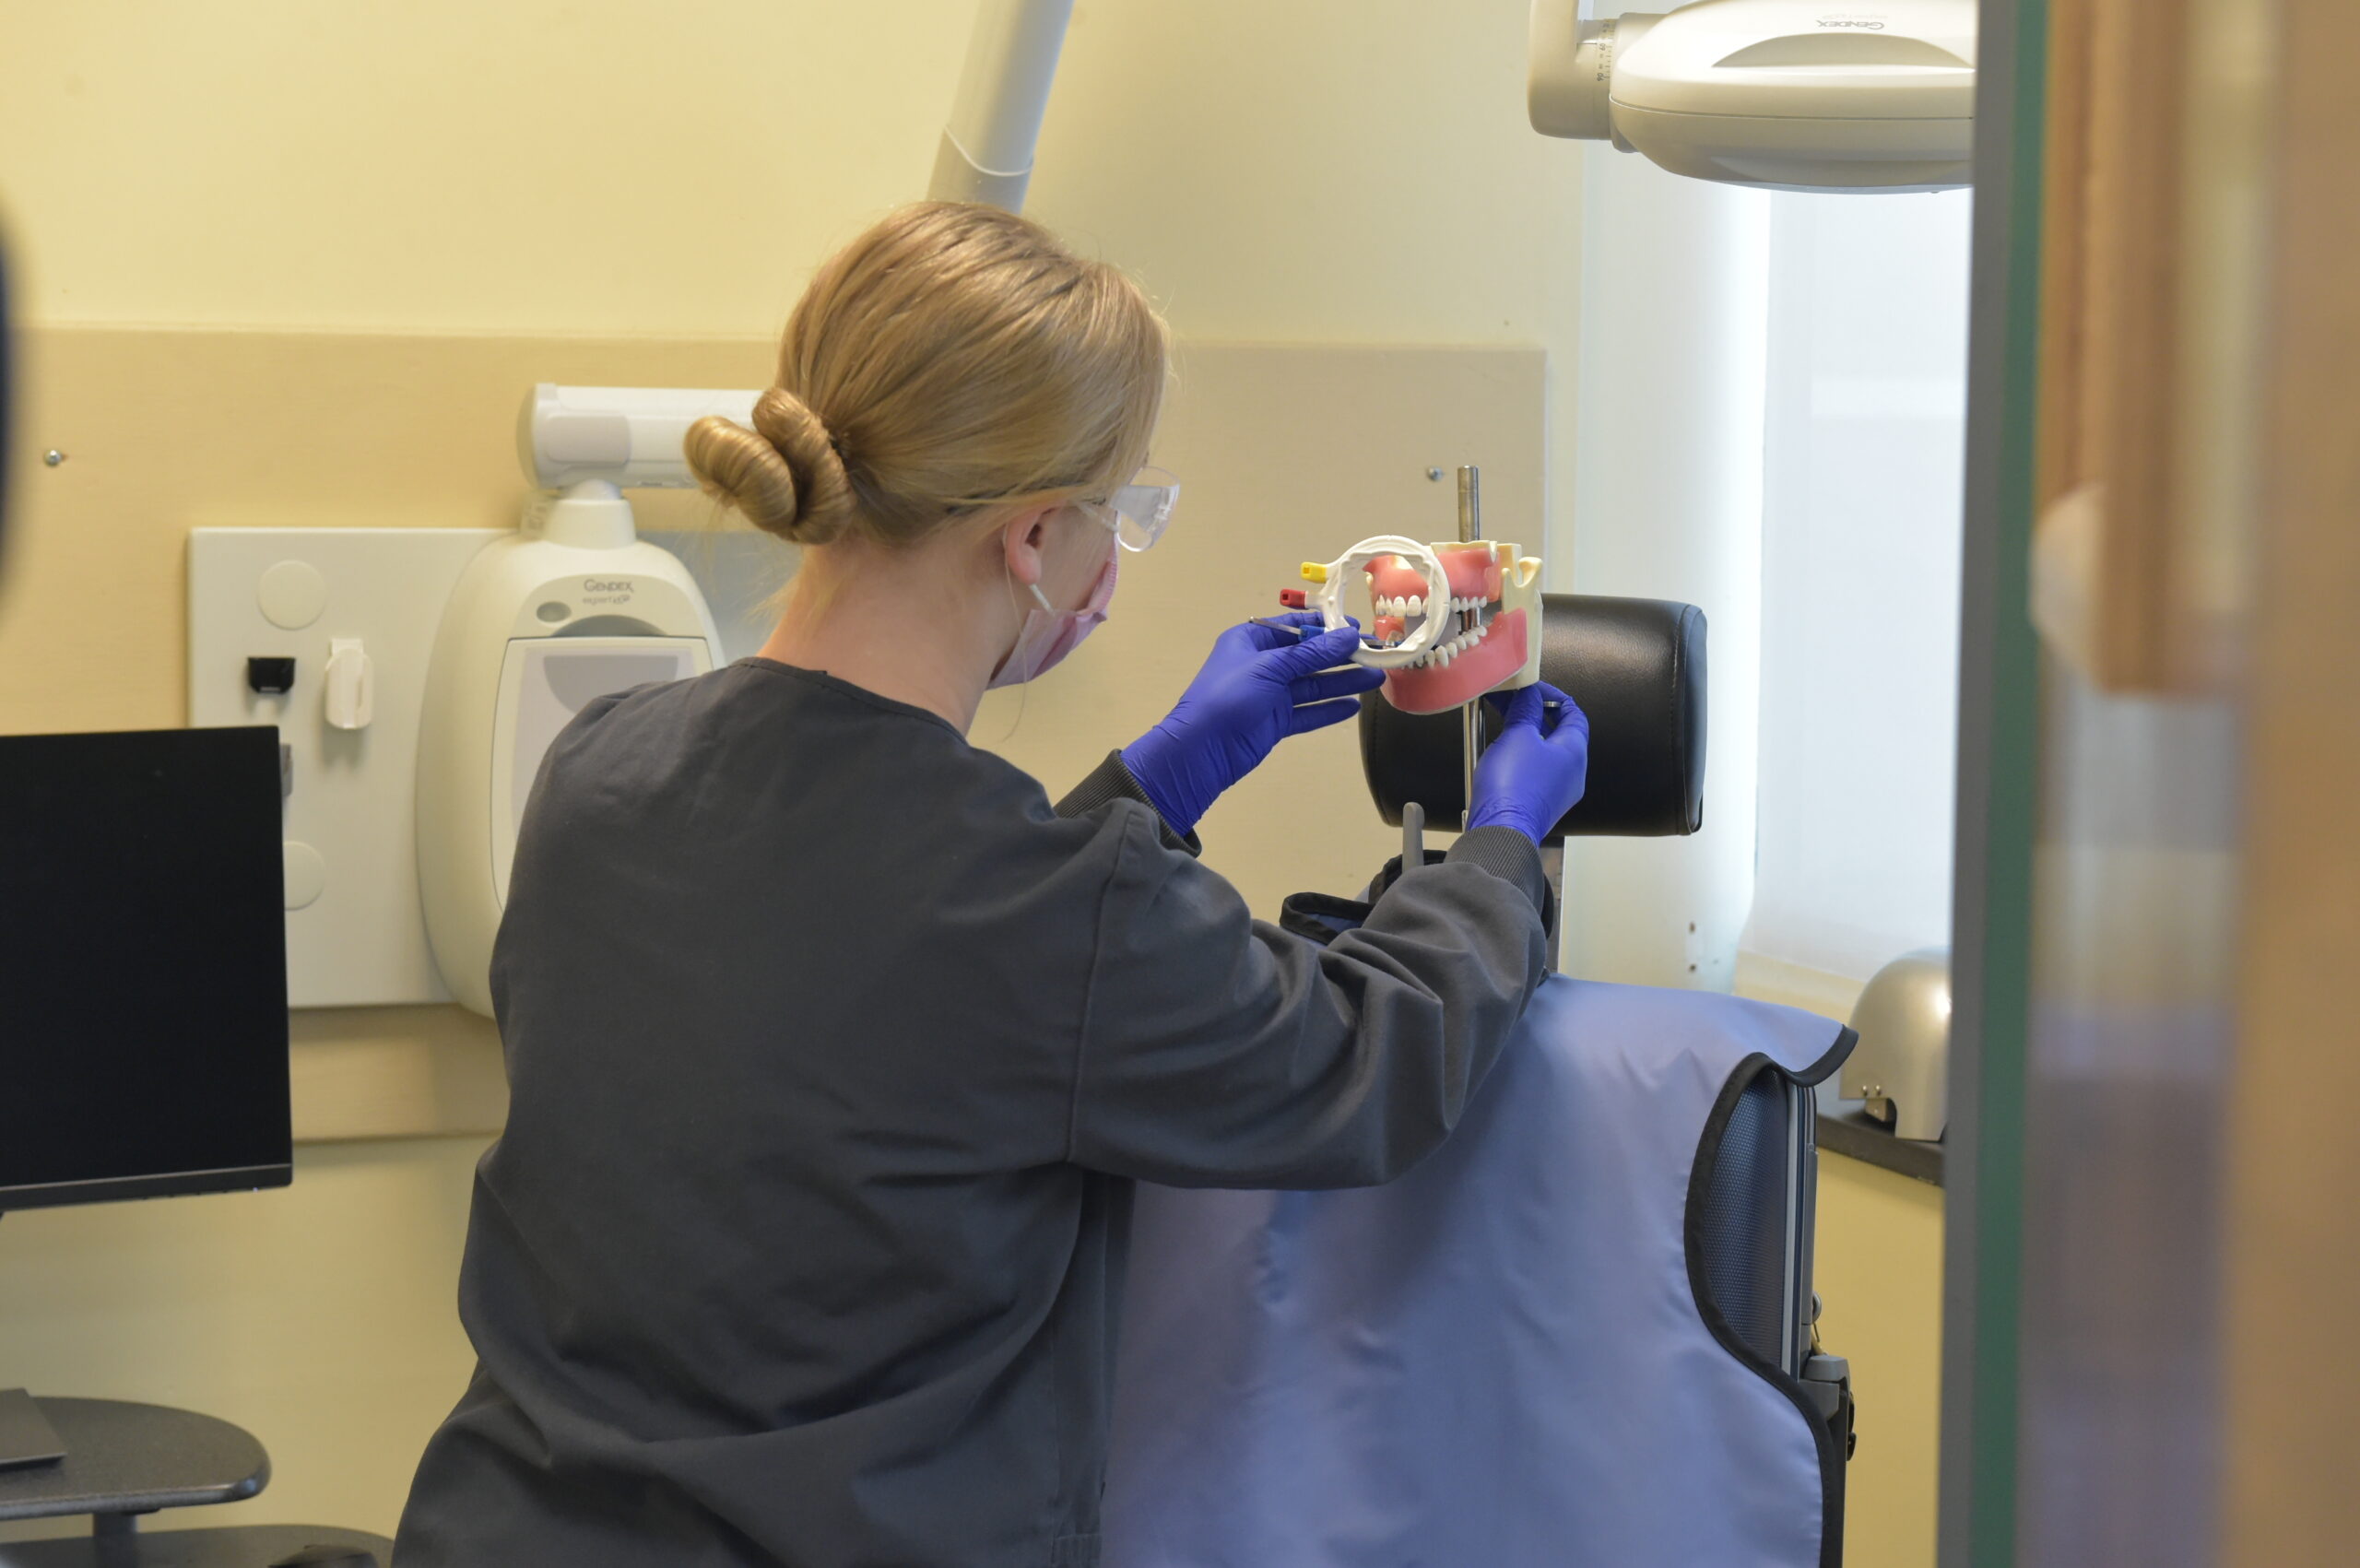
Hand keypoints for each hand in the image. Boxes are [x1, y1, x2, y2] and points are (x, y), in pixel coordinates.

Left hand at [1121, 613, 1385, 834]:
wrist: (1203, 749)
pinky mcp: (1275, 721)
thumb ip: (1311, 654)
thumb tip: (1347, 636)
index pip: (1294, 627)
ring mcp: (1269, 694)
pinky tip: (1354, 706)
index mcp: (1251, 640)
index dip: (1325, 627)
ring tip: (1376, 678)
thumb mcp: (1270, 667)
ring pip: (1312, 684)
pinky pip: (1308, 711)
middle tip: (1376, 653)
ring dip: (1342, 681)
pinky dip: (1330, 708)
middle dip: (1340, 655)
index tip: (1355, 627)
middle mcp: (1261, 664)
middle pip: (1308, 656)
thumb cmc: (1229, 696)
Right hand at [1466, 682, 1589, 841]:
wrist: (1500, 831)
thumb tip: (1529, 692)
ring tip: (1501, 720)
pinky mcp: (1539, 803)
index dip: (1554, 696)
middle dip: (1533, 713)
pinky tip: (1500, 749)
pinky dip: (1520, 754)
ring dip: (1524, 733)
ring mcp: (1557, 791)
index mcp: (1574, 752)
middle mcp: (1572, 773)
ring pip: (1543, 751)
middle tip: (1510, 700)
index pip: (1574, 714)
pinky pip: (1534, 771)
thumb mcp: (1518, 735)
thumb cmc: (1513, 784)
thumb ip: (1525, 708)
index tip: (1532, 688)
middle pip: (1558, 732)